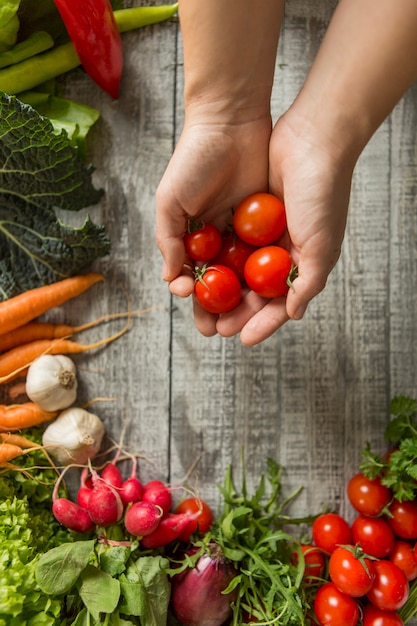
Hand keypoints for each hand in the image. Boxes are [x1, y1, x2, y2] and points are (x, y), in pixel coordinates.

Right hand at [156, 113, 272, 335]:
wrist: (230, 122)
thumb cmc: (193, 160)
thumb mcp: (170, 201)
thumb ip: (169, 240)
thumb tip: (171, 280)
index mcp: (191, 236)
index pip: (193, 279)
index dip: (197, 303)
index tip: (203, 324)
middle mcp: (217, 238)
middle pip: (221, 283)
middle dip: (222, 309)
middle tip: (226, 333)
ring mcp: (243, 231)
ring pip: (245, 274)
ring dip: (245, 300)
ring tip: (248, 323)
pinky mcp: (267, 222)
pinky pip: (266, 254)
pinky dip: (266, 275)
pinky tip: (270, 295)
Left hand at [216, 107, 353, 344]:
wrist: (311, 138)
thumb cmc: (323, 193)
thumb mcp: (321, 244)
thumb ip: (308, 282)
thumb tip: (293, 315)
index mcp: (301, 262)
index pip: (278, 302)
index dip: (260, 322)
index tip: (241, 338)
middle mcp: (280, 251)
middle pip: (252, 291)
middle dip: (233, 311)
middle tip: (212, 328)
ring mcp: (262, 233)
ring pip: (235, 269)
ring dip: (219, 289)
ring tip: (199, 306)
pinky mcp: (245, 214)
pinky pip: (225, 241)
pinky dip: (213, 257)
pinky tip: (196, 271)